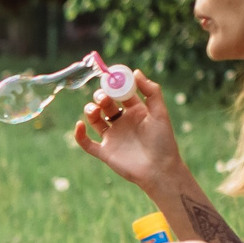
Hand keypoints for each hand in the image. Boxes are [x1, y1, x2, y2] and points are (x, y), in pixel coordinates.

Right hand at [73, 72, 185, 189]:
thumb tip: (135, 72)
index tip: (109, 76)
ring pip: (94, 120)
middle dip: (101, 97)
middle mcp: (122, 122)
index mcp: (136, 112)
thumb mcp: (160, 113)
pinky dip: (79, 134)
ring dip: (90, 110)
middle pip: (105, 104)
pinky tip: (80, 125)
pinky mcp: (105, 152)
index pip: (121, 93)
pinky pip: (87, 142)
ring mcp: (113, 137)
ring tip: (95, 110)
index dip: (114, 84)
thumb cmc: (163, 142)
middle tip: (104, 97)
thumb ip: (151, 92)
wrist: (160, 170)